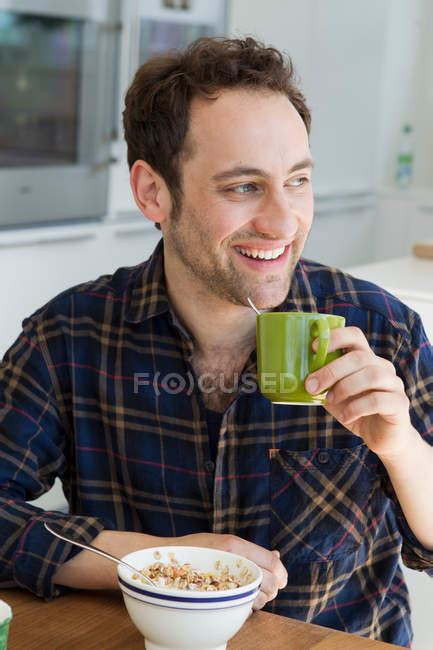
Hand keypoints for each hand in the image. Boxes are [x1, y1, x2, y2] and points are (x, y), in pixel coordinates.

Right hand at [169, 532, 286, 609]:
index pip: (273, 562)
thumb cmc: (193, 552)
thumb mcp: (223, 545)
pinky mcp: (213, 592)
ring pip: (257, 596)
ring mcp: (221, 576)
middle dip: (270, 590)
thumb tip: (278, 555)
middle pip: (270, 581)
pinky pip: (240, 606)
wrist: (159, 561)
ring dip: (256, 599)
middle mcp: (230, 558)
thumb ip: (250, 552)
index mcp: (235, 544)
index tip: (280, 581)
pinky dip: (242, 606)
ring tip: (243, 594)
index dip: (281, 574)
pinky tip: (232, 599)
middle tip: (258, 590)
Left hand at [305, 326, 415, 459]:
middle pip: (360, 357)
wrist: (380, 437)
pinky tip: (345, 416)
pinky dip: (356, 408)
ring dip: (345, 387)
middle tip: (312, 386)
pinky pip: (378, 400)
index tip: (313, 348)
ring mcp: (394, 384)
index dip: (335, 337)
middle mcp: (383, 367)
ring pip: (372, 375)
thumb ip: (323, 383)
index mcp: (366, 359)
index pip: (355, 335)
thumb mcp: (334, 395)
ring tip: (330, 401)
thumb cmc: (355, 411)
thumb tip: (299, 377)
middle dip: (332, 370)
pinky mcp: (400, 404)